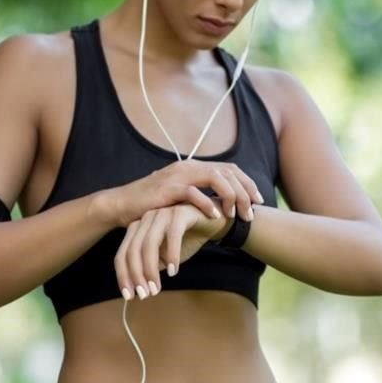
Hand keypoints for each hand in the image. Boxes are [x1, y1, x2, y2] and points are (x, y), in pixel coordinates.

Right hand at [105, 159, 262, 227]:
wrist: (123, 204)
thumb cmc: (154, 204)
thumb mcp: (181, 196)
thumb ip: (201, 194)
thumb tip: (225, 203)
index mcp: (194, 166)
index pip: (229, 169)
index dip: (247, 183)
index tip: (258, 200)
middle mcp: (189, 166)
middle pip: (227, 172)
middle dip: (244, 192)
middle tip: (251, 213)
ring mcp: (178, 175)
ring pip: (215, 178)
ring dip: (230, 196)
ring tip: (236, 215)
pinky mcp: (168, 189)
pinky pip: (193, 193)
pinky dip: (208, 203)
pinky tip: (216, 216)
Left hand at [114, 204, 228, 299]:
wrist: (212, 221)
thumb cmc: (187, 238)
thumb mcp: (165, 256)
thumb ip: (152, 266)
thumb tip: (139, 287)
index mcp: (138, 227)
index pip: (123, 254)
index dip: (124, 276)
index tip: (129, 296)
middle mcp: (146, 218)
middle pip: (133, 250)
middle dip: (137, 276)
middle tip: (145, 294)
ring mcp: (162, 213)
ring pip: (149, 244)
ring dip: (151, 269)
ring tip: (157, 287)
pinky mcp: (180, 213)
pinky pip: (172, 236)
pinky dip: (172, 255)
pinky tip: (174, 271)